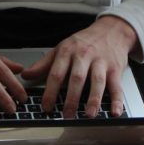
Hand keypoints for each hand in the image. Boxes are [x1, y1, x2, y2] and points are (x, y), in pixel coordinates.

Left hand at [21, 16, 137, 118]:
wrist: (112, 30)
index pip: (56, 73)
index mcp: (68, 52)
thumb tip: (26, 75)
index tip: (46, 106)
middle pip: (77, 78)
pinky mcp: (115, 69)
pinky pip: (116, 86)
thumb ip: (44, 63)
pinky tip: (115, 111)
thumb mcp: (62, 48)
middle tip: (66, 114)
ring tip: (89, 114)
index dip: (50, 91)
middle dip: (71, 98)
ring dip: (93, 99)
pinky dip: (117, 100)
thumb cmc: (84, 42)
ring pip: (97, 81)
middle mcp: (84, 56)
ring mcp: (101, 62)